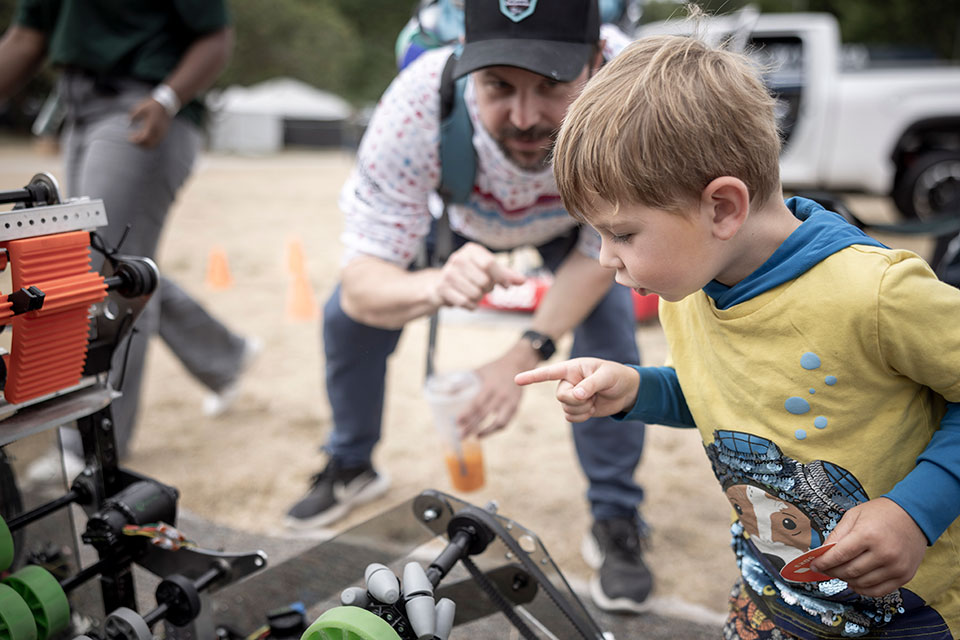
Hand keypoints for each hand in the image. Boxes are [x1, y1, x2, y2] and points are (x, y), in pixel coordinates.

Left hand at [127, 98, 170, 147]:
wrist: (166, 104)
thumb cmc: (152, 105)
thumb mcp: (140, 108)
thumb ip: (133, 116)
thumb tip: (128, 122)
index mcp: (151, 126)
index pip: (143, 138)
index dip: (136, 141)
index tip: (129, 138)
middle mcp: (157, 131)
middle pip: (149, 145)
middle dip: (141, 145)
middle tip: (134, 140)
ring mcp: (162, 133)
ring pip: (154, 144)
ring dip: (146, 144)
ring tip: (139, 139)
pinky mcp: (164, 132)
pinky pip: (157, 141)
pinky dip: (151, 142)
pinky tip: (146, 136)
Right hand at [431, 242, 525, 309]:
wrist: (442, 284)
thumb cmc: (470, 275)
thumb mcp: (488, 270)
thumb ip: (506, 275)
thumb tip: (522, 280)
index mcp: (471, 250)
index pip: (490, 264)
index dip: (501, 277)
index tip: (506, 285)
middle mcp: (458, 258)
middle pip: (484, 281)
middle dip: (488, 289)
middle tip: (483, 287)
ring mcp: (448, 273)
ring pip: (475, 293)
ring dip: (479, 298)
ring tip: (474, 292)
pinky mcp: (442, 288)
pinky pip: (466, 302)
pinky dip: (471, 305)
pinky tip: (467, 300)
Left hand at [459, 354, 526, 437]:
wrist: (517, 364)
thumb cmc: (494, 368)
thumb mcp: (480, 371)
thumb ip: (466, 381)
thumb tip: (448, 392)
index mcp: (490, 386)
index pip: (477, 403)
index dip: (467, 414)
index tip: (457, 422)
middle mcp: (501, 395)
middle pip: (484, 415)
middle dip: (471, 427)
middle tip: (460, 436)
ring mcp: (510, 402)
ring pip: (498, 422)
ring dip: (485, 432)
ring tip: (474, 437)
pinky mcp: (515, 407)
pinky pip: (506, 422)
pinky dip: (495, 430)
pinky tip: (485, 433)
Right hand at [514, 357, 639, 422]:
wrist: (626, 391)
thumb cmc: (616, 376)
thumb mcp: (606, 377)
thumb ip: (590, 385)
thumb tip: (577, 396)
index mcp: (572, 368)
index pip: (548, 373)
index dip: (532, 377)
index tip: (516, 380)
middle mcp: (568, 381)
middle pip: (560, 396)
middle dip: (577, 400)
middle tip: (592, 396)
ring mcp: (571, 395)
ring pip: (565, 408)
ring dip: (582, 409)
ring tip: (595, 400)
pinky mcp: (577, 408)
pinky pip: (571, 417)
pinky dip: (582, 416)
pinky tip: (592, 408)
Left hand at [810, 497, 926, 596]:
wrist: (914, 515)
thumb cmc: (882, 513)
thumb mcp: (854, 515)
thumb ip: (837, 534)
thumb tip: (822, 552)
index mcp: (868, 535)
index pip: (839, 555)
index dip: (823, 562)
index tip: (814, 564)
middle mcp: (884, 553)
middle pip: (849, 571)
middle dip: (832, 571)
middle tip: (825, 568)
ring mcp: (896, 566)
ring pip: (862, 583)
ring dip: (846, 580)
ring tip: (840, 573)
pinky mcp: (904, 576)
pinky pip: (879, 591)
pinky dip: (863, 589)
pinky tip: (855, 582)